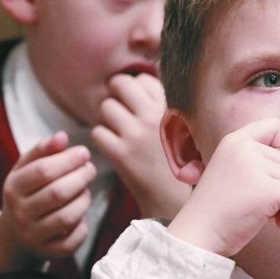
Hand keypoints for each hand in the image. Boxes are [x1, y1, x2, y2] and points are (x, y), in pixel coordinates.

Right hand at [0, 131, 95, 271]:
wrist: (14, 233)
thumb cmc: (28, 191)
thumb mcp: (27, 168)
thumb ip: (44, 150)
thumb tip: (62, 136)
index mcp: (13, 188)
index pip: (43, 171)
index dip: (68, 159)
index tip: (84, 152)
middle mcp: (20, 213)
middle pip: (58, 193)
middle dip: (81, 177)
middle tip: (91, 168)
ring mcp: (33, 235)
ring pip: (67, 217)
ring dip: (84, 199)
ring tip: (86, 189)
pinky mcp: (48, 252)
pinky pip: (72, 241)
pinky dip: (83, 226)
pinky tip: (82, 213)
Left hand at [92, 74, 190, 218]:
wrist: (174, 200)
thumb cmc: (178, 162)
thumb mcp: (181, 127)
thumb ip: (163, 104)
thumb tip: (145, 78)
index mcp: (171, 107)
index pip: (142, 79)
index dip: (136, 90)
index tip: (138, 104)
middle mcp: (153, 115)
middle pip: (120, 84)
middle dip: (116, 95)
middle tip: (120, 111)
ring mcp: (136, 134)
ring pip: (105, 107)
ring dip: (107, 118)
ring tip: (118, 132)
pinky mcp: (121, 154)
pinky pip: (97, 132)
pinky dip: (102, 139)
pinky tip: (114, 148)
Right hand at [167, 118, 279, 256]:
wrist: (198, 233)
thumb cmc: (217, 208)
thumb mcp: (231, 169)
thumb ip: (254, 158)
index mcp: (234, 140)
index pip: (274, 126)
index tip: (267, 172)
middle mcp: (244, 148)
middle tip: (260, 202)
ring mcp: (255, 167)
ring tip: (264, 212)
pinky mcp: (267, 190)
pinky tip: (278, 223)